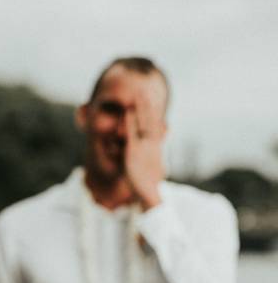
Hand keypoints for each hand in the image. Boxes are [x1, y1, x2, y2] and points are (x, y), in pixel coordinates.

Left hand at [122, 90, 165, 209]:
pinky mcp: (133, 151)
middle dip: (147, 106)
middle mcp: (150, 143)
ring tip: (139, 95)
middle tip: (145, 90)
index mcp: (154, 145)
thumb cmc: (146, 178)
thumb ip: (148, 153)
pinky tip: (128, 111)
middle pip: (149, 120)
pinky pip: (132, 133)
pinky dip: (130, 122)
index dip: (152, 112)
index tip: (151, 99)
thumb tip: (151, 148)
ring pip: (143, 123)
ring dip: (141, 109)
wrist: (147, 192)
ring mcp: (142, 146)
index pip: (154, 125)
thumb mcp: (149, 163)